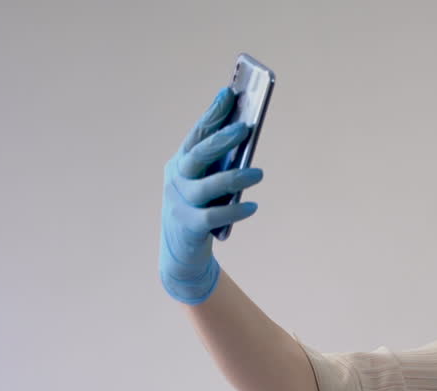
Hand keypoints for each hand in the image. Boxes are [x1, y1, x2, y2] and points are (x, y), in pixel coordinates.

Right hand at [160, 87, 264, 304]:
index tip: (229, 92)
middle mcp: (176, 178)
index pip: (197, 133)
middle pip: (199, 154)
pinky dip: (235, 210)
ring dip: (236, 177)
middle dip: (222, 139)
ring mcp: (180, 202)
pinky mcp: (188, 225)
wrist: (180, 252)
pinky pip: (213, 215)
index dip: (212, 113)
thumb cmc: (201, 209)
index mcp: (181, 162)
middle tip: (246, 128)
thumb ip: (221, 166)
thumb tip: (247, 141)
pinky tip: (252, 207)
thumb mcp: (208, 184)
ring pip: (208, 185)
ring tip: (260, 174)